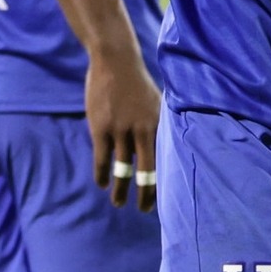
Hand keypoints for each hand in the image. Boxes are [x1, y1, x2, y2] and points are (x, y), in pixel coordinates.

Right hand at [85, 45, 160, 211]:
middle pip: (146, 171)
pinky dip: (102, 174)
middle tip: (143, 210)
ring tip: (119, 203)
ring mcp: (120, 130)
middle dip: (144, 194)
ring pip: (122, 169)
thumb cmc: (137, 83)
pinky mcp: (100, 128)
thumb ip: (161, 125)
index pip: (163, 162)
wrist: (115, 61)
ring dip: (120, 189)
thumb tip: (169, 148)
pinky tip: (102, 183)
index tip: (161, 198)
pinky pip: (102, 159)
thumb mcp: (158, 102)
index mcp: (159, 125)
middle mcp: (142, 130)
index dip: (162, 183)